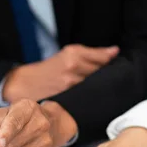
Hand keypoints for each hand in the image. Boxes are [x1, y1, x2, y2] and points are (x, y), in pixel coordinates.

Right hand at [3, 44, 119, 102]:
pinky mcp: (70, 95)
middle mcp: (74, 65)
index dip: (112, 60)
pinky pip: (88, 93)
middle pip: (102, 71)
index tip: (119, 60)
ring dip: (102, 84)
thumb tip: (114, 51)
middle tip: (115, 76)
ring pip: (96, 83)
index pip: (102, 57)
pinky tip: (94, 95)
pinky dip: (93, 93)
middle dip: (109, 73)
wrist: (27, 83)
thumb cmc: (50, 69)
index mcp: (73, 53)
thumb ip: (91, 54)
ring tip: (104, 86)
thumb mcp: (67, 55)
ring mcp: (72, 81)